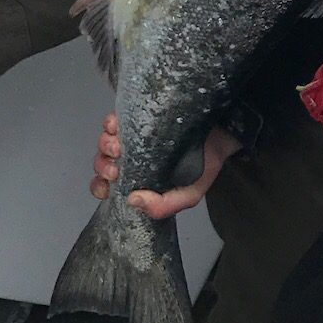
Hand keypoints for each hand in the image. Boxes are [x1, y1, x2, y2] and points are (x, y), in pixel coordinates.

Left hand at [91, 111, 237, 220]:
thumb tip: (133, 200)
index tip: (110, 185)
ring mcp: (132, 136)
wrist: (222, 135)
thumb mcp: (188, 195)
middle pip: (102, 163)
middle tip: (117, 169)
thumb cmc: (203, 165)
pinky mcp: (137, 116)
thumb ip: (164, 207)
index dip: (101, 186)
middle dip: (104, 166)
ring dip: (106, 145)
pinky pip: (112, 120)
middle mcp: (131, 158)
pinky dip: (110, 124)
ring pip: (104, 142)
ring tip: (120, 147)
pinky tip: (119, 127)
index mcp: (138, 179)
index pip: (107, 186)